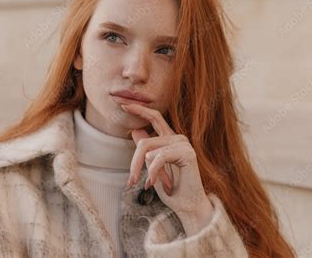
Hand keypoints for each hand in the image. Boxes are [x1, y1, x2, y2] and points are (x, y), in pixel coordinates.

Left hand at [122, 103, 213, 235]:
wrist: (189, 206)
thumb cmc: (172, 190)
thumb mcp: (153, 169)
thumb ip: (146, 151)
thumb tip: (135, 131)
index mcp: (170, 139)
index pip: (155, 117)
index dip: (139, 109)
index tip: (123, 105)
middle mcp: (178, 138)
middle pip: (145, 141)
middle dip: (133, 161)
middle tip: (130, 181)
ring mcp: (183, 144)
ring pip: (149, 150)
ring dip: (143, 171)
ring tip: (147, 185)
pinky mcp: (187, 153)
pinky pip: (159, 157)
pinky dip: (153, 172)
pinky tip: (153, 184)